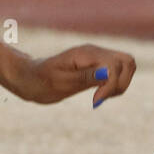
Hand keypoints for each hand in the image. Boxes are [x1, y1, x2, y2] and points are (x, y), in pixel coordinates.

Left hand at [7, 44, 136, 107]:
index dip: (111, 85)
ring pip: (127, 66)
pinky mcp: (96, 66)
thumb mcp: (59, 82)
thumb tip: (107, 73)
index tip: (95, 100)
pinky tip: (98, 95)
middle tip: (100, 98)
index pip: (115, 65)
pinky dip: (115, 85)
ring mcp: (96, 58)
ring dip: (120, 84)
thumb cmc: (38, 80)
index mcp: (85, 54)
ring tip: (99, 97)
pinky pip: (118, 72)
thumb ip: (84, 77)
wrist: (26, 78)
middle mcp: (94, 52)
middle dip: (121, 83)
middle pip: (128, 61)